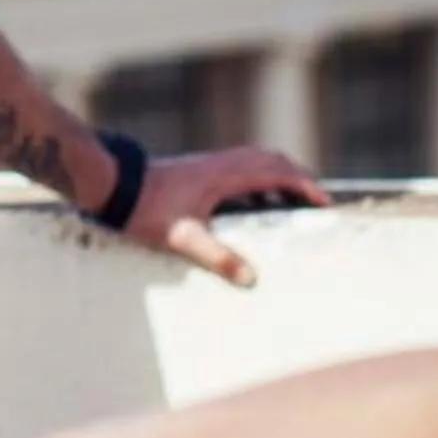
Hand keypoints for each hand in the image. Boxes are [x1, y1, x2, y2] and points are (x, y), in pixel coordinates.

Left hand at [125, 147, 329, 288]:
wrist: (113, 185)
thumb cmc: (146, 210)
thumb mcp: (184, 239)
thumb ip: (219, 258)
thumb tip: (251, 277)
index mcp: (225, 175)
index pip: (276, 172)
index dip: (303, 185)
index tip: (323, 201)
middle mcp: (221, 163)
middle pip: (271, 159)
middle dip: (297, 176)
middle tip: (314, 198)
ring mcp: (209, 163)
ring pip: (255, 159)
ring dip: (277, 174)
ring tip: (289, 199)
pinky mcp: (198, 169)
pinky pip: (238, 166)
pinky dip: (256, 178)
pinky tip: (250, 202)